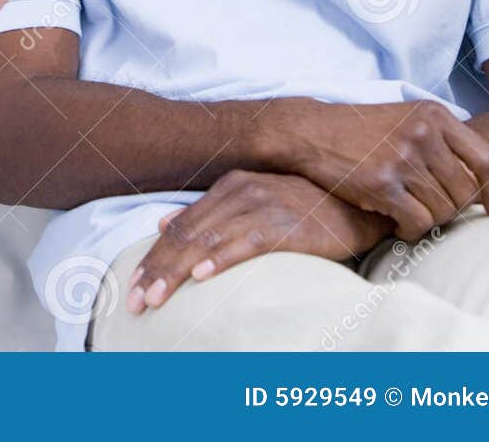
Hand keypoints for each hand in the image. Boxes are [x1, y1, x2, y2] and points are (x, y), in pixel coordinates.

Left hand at [126, 170, 389, 313]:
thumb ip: (209, 213)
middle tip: (133, 302)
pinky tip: (202, 276)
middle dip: (155, 270)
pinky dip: (222, 259)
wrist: (357, 202)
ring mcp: (262, 206)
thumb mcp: (252, 202)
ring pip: (207, 242)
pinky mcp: (286, 224)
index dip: (152, 257)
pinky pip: (247, 243)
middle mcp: (239, 193)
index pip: (180, 226)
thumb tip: (162, 224)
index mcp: (227, 187)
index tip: (131, 286)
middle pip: (186, 236)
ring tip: (155, 298)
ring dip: (177, 273)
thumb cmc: (304, 208)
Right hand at [268, 98, 488, 240]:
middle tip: (434, 213)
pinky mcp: (381, 184)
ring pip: (443, 210)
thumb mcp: (405, 118)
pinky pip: (418, 222)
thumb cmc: (359, 130)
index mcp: (434, 115)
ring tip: (411, 217)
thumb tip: (480, 181)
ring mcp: (402, 158)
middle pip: (465, 190)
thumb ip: (442, 140)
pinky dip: (412, 232)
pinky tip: (399, 227)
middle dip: (454, 210)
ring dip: (430, 222)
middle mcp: (423, 134)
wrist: (309, 131)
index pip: (487, 157)